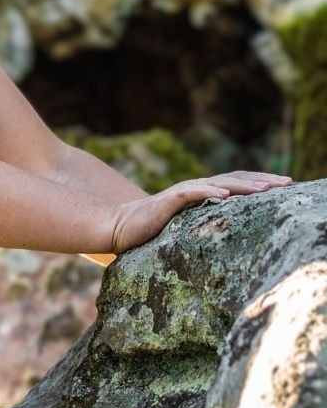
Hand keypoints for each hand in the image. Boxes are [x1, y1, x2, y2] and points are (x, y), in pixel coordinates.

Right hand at [108, 171, 292, 255]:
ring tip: (266, 190)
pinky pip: (191, 193)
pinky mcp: (167, 201)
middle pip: (234, 179)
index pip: (236, 182)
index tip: (286, 185)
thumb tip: (231, 225)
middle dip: (262, 180)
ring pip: (217, 184)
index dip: (260, 181)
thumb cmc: (152, 229)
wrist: (120, 227)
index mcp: (201, 193)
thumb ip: (204, 220)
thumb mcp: (186, 224)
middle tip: (288, 183)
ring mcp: (181, 193)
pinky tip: (225, 195)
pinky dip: (208, 192)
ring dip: (243, 186)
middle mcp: (194, 188)